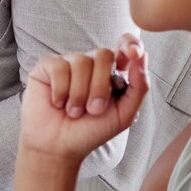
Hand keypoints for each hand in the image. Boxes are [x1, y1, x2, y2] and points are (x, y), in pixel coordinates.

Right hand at [19, 35, 148, 161]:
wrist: (59, 147)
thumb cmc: (90, 131)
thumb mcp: (124, 114)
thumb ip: (139, 86)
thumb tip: (143, 55)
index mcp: (111, 73)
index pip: (124, 46)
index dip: (130, 43)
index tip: (134, 53)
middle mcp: (91, 64)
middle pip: (104, 55)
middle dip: (100, 86)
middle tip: (94, 110)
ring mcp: (68, 63)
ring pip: (81, 62)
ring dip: (79, 94)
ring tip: (74, 112)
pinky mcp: (47, 67)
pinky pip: (59, 67)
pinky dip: (61, 90)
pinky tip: (58, 103)